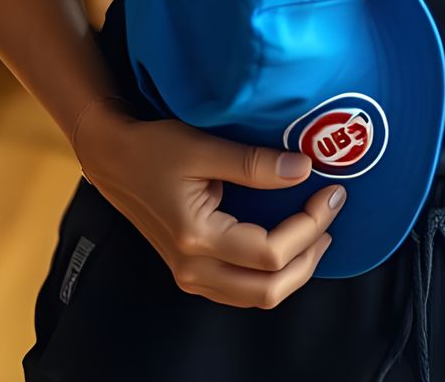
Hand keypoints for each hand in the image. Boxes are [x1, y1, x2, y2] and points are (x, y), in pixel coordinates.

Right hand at [73, 103, 345, 308]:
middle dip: (309, 255)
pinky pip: (243, 290)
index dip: (309, 225)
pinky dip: (272, 274)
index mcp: (196, 238)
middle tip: (329, 214)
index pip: (269, 252)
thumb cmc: (153, 148)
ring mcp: (192, 277)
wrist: (114, 161)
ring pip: (258, 297)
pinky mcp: (193, 274)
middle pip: (269, 289)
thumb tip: (304, 169)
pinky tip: (288, 244)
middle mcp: (194, 269)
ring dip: (295, 270)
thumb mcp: (202, 146)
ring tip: (317, 230)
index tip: (330, 192)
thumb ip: (253, 162)